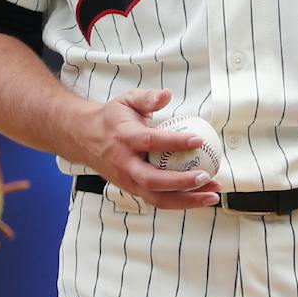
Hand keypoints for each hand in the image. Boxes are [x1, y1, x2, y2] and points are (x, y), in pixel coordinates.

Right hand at [71, 88, 220, 209]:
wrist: (84, 139)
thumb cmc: (112, 119)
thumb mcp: (126, 101)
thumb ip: (147, 98)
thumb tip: (167, 94)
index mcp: (124, 138)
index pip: (150, 142)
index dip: (175, 142)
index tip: (198, 140)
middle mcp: (124, 164)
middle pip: (153, 180)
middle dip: (182, 182)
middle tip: (207, 176)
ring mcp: (128, 181)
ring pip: (157, 198)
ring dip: (187, 200)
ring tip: (213, 194)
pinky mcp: (133, 190)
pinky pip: (159, 200)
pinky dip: (182, 202)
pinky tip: (202, 196)